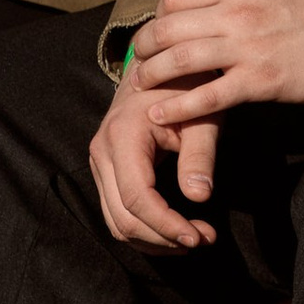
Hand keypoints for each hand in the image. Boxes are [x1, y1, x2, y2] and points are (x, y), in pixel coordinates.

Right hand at [91, 68, 217, 252]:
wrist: (160, 63)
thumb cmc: (185, 84)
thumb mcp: (202, 113)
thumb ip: (200, 154)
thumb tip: (199, 197)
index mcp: (123, 136)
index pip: (137, 198)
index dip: (166, 225)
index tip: (199, 237)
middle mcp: (102, 151)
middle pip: (123, 217)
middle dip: (163, 238)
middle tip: (204, 239)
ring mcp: (99, 162)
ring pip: (117, 222)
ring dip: (155, 239)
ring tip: (196, 237)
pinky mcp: (106, 170)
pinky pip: (119, 211)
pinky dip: (146, 228)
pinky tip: (177, 230)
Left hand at [120, 0, 303, 129]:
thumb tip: (206, 3)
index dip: (159, 15)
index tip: (158, 31)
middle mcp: (240, 10)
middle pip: (168, 27)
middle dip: (144, 47)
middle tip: (138, 62)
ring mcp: (250, 46)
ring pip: (179, 60)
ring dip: (152, 75)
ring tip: (143, 86)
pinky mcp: (262, 82)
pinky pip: (207, 98)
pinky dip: (177, 107)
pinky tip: (160, 114)